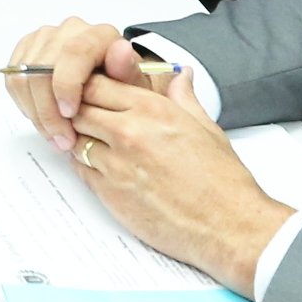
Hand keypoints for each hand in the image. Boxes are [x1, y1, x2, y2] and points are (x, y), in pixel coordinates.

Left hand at [2, 22, 285, 291]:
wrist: (226, 225)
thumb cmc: (221, 180)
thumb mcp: (205, 127)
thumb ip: (183, 97)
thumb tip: (179, 75)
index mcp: (153, 110)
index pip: (97, 84)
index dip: (90, 87)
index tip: (92, 93)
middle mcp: (130, 132)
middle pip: (79, 109)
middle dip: (79, 111)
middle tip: (87, 119)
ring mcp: (116, 163)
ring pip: (75, 139)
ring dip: (80, 139)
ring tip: (96, 144)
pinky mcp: (109, 193)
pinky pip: (81, 170)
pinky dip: (86, 166)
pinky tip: (102, 168)